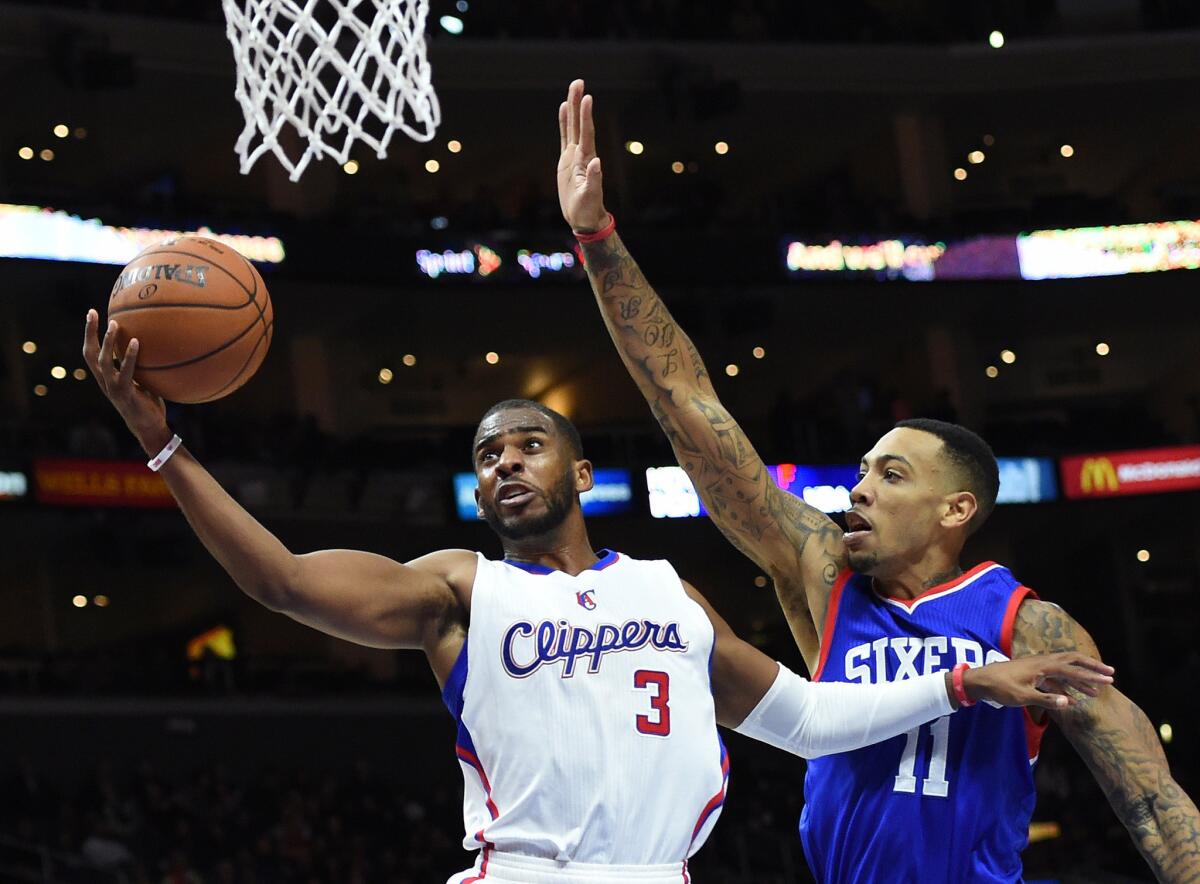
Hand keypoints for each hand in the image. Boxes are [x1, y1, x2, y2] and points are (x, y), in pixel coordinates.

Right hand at [82, 309, 169, 453]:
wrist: (149, 428)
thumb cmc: (148, 404)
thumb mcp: (143, 381)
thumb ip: (141, 365)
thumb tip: (154, 344)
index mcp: (105, 377)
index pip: (91, 352)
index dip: (89, 334)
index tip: (92, 313)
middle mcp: (104, 382)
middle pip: (90, 354)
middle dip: (90, 333)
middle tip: (93, 312)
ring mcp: (113, 388)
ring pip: (103, 362)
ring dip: (107, 342)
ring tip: (114, 324)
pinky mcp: (125, 394)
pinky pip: (126, 372)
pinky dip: (129, 356)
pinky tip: (135, 342)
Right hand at [557, 79, 608, 231]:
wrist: (583, 217)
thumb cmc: (587, 209)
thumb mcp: (590, 197)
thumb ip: (593, 180)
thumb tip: (596, 163)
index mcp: (586, 160)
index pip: (586, 134)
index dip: (586, 116)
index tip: (587, 98)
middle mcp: (581, 153)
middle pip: (579, 123)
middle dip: (578, 103)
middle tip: (578, 82)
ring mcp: (574, 155)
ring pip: (572, 126)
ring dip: (573, 107)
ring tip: (573, 87)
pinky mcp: (567, 159)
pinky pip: (565, 136)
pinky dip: (565, 122)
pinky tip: (565, 109)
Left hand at [963, 652, 1114, 710]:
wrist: (981, 680)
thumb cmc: (1000, 688)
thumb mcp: (1023, 697)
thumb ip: (1046, 700)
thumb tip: (1069, 702)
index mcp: (1043, 666)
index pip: (1073, 670)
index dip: (1091, 677)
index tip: (1109, 681)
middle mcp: (1043, 662)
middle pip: (1073, 661)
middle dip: (1091, 668)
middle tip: (1110, 674)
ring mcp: (1038, 666)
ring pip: (1065, 669)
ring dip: (1080, 679)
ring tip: (1096, 691)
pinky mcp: (1033, 673)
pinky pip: (1055, 678)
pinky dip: (1066, 686)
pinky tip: (1073, 699)